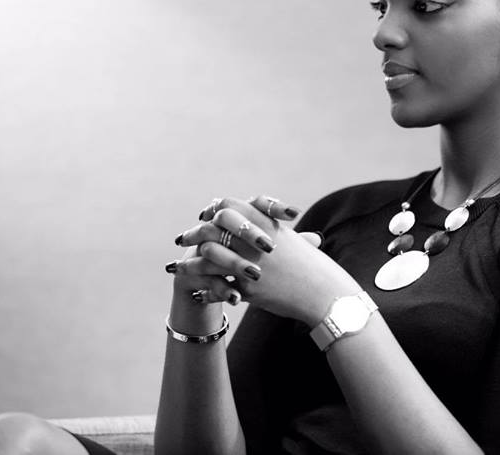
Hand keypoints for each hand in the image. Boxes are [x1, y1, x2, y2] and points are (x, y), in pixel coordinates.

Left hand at [182, 196, 359, 325]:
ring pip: (208, 260)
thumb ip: (268, 226)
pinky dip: (206, 291)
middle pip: (212, 230)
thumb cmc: (310, 265)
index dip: (212, 210)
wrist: (323, 292)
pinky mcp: (249, 289)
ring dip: (189, 265)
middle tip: (182, 240)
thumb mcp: (290, 239)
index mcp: (265, 223)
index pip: (228, 207)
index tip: (203, 216)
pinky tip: (198, 293)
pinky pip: (219, 288)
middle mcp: (254, 241)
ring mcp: (250, 265)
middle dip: (193, 234)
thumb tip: (251, 216)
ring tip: (175, 268)